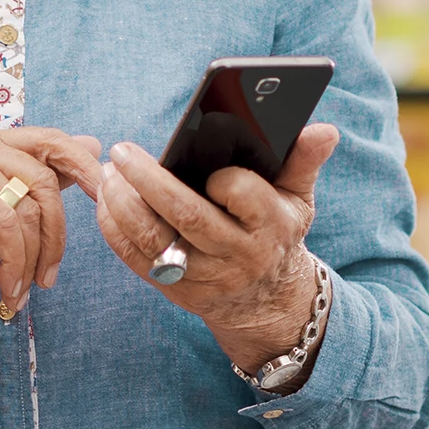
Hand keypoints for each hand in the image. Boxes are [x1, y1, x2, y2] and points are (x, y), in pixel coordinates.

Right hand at [0, 127, 103, 377]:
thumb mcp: (7, 217)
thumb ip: (43, 182)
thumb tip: (91, 145)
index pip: (49, 141)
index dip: (82, 166)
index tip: (105, 196)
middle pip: (44, 178)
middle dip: (56, 234)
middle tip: (49, 276)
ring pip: (26, 206)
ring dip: (33, 258)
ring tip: (23, 287)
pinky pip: (4, 225)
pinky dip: (14, 263)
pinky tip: (8, 289)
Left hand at [94, 125, 339, 377]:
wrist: (266, 299)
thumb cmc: (276, 232)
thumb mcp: (297, 199)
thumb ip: (303, 161)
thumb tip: (324, 129)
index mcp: (270, 226)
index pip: (244, 196)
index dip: (223, 178)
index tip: (201, 158)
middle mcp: (237, 255)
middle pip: (188, 217)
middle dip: (150, 181)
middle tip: (123, 151)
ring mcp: (204, 277)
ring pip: (154, 240)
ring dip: (123, 204)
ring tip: (108, 172)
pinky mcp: (177, 291)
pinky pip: (136, 260)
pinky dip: (114, 230)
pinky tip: (104, 200)